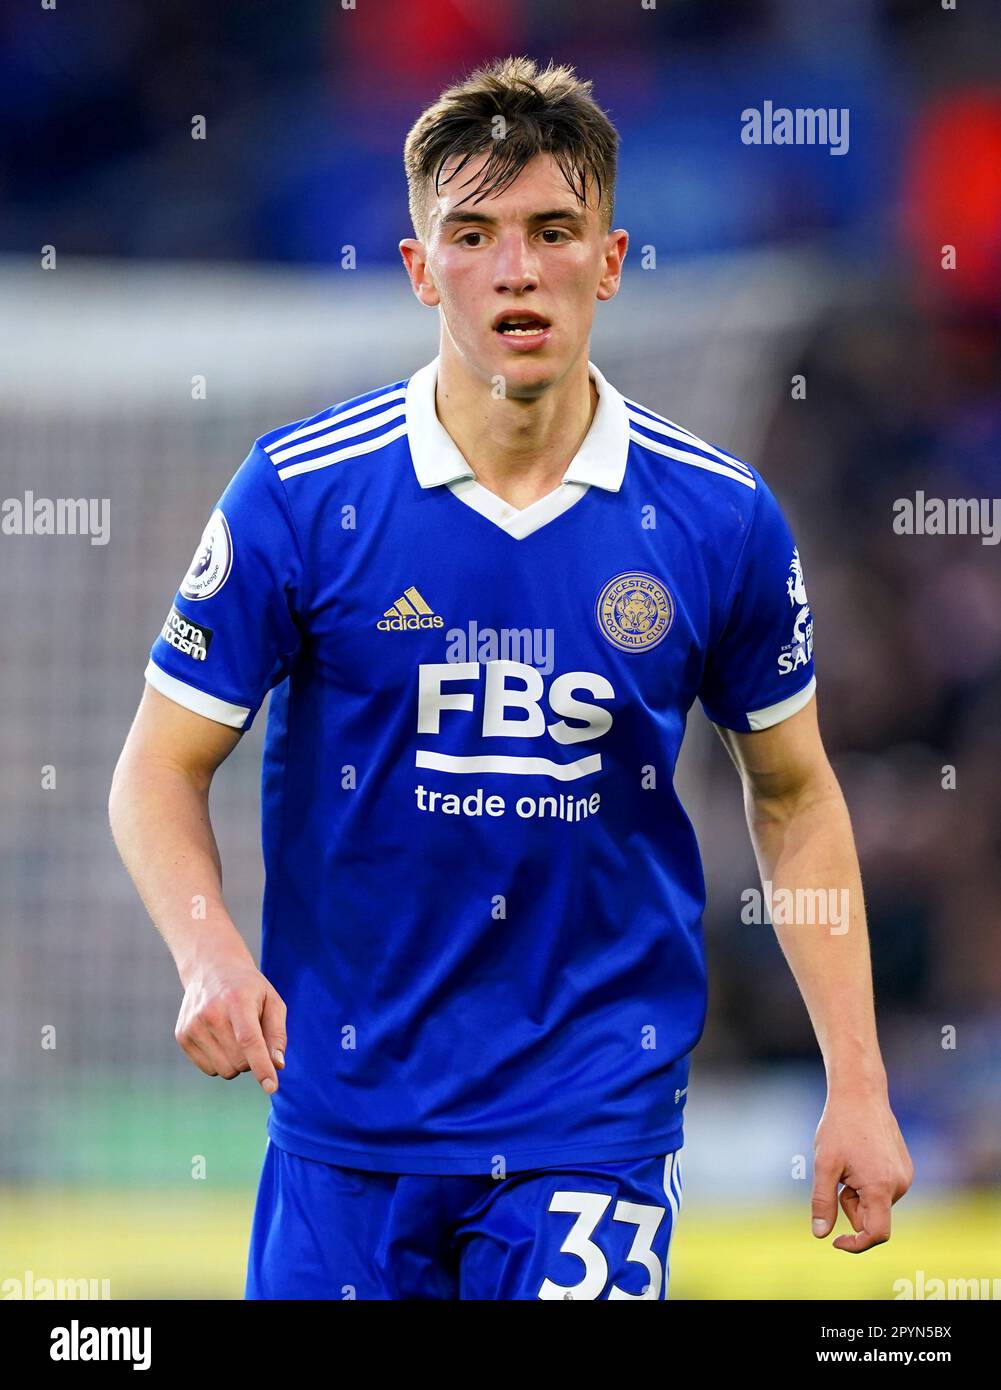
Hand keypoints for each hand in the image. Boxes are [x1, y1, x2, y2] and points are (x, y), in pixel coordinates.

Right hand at [174, 955, 286, 1095]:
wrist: (211, 969)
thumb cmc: (249, 988)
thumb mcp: (272, 1001)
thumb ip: (277, 1033)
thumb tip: (277, 1064)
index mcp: (237, 1001)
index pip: (249, 1041)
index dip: (261, 1066)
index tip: (271, 1087)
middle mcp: (211, 1013)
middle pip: (240, 1061)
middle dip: (252, 1059)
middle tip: (252, 1035)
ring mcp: (193, 1025)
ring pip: (224, 1070)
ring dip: (236, 1062)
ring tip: (234, 1035)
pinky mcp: (182, 1036)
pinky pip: (209, 1069)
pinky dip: (220, 1061)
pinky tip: (219, 1038)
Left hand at [811, 1085, 913, 1251]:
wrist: (860, 1093)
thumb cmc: (839, 1127)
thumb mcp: (824, 1165)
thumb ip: (823, 1202)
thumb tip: (820, 1235)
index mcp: (881, 1187)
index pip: (876, 1233)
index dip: (856, 1243)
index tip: (836, 1241)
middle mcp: (900, 1185)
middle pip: (872, 1217)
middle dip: (851, 1205)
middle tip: (838, 1176)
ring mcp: (905, 1176)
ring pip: (876, 1203)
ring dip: (859, 1192)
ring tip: (849, 1161)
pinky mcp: (905, 1168)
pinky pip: (883, 1189)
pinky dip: (868, 1182)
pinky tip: (860, 1156)